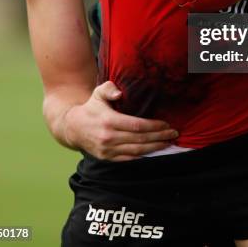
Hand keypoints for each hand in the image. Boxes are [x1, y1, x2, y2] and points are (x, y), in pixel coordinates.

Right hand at [64, 81, 178, 160]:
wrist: (74, 128)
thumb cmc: (91, 107)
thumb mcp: (98, 93)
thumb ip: (109, 88)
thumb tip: (119, 92)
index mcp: (109, 121)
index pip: (137, 126)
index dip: (153, 126)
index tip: (166, 124)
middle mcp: (108, 137)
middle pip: (140, 139)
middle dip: (159, 137)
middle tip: (174, 133)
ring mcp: (108, 150)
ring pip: (136, 151)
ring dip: (155, 147)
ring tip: (168, 142)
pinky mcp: (107, 158)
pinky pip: (129, 158)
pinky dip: (143, 156)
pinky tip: (154, 151)